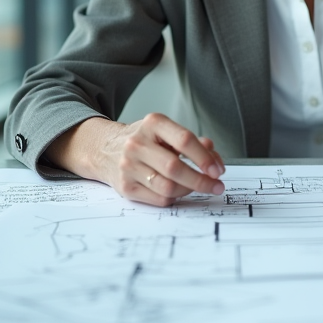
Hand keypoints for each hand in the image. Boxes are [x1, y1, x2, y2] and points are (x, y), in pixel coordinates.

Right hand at [45, 113, 225, 205]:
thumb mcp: (165, 132)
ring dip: (190, 190)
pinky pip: (159, 199)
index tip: (218, 170)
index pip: (184, 140)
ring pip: (168, 187)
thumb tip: (214, 157)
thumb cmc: (144, 141)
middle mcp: (137, 144)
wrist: (104, 149)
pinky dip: (175, 198)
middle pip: (175, 168)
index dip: (204, 157)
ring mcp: (129, 167)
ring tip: (199, 188)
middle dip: (201, 180)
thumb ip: (192, 141)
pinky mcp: (125, 188)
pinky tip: (179, 191)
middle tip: (217, 186)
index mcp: (152, 124)